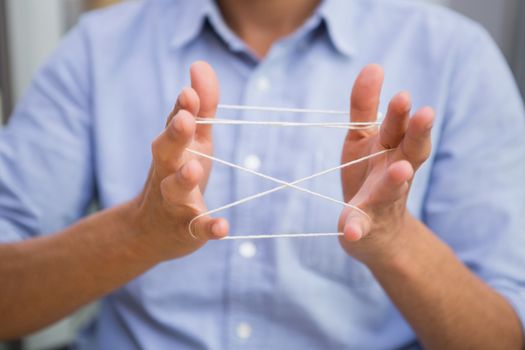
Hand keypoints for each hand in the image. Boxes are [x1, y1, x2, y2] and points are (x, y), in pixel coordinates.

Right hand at [130, 61, 228, 261]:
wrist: (151, 230)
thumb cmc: (179, 174)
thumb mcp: (194, 141)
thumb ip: (202, 108)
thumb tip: (200, 65)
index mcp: (172, 149)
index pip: (174, 125)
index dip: (182, 109)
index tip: (189, 93)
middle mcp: (167, 172)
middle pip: (166, 152)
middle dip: (174, 135)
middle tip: (183, 119)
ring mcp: (174, 202)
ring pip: (175, 190)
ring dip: (183, 179)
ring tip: (194, 167)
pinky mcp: (185, 230)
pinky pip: (196, 229)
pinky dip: (208, 229)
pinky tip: (223, 227)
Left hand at [338, 64, 433, 264]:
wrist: (374, 230)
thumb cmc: (368, 175)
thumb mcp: (364, 138)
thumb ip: (365, 107)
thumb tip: (373, 66)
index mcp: (394, 149)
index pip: (401, 128)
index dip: (402, 113)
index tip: (403, 94)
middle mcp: (395, 173)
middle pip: (410, 152)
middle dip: (417, 134)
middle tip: (425, 114)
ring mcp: (382, 201)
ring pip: (391, 189)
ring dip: (397, 179)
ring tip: (402, 170)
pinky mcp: (364, 225)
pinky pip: (362, 227)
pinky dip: (357, 229)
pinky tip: (351, 231)